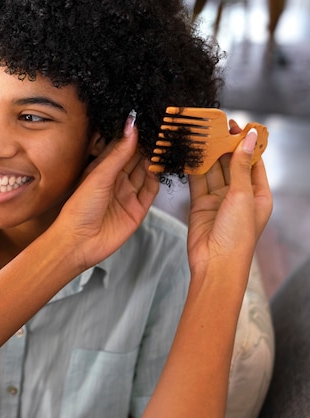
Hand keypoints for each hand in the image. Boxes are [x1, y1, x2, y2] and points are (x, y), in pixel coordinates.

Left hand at [55, 116, 159, 270]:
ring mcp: (127, 194)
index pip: (122, 147)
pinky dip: (157, 178)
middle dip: (148, 145)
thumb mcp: (100, 175)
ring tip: (166, 142)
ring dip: (154, 159)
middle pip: (136, 158)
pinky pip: (151, 190)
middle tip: (162, 128)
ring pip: (145, 172)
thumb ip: (119, 152)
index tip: (147, 119)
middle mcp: (115, 180)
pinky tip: (162, 166)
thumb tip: (131, 126)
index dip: (133, 134)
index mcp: (102, 169)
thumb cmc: (80, 209)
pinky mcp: (137, 209)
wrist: (80, 241)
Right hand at [186, 120, 272, 276]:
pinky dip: (193, 168)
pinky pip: (197, 182)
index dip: (244, 142)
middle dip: (222, 146)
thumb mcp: (243, 196)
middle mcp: (239, 196)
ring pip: (212, 171)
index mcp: (259, 194)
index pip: (252, 161)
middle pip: (230, 164)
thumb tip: (248, 138)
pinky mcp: (200, 205)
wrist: (215, 263)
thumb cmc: (237, 236)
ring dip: (206, 155)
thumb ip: (240, 165)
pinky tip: (188, 154)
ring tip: (197, 135)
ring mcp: (218, 200)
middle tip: (211, 126)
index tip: (234, 124)